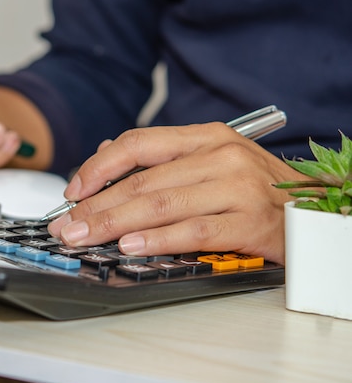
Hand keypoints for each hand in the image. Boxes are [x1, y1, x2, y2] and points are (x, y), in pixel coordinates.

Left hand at [48, 122, 308, 264]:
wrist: (316, 211)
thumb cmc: (256, 190)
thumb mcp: (211, 163)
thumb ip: (161, 161)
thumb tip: (105, 154)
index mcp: (206, 137)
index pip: (138, 142)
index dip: (98, 166)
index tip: (72, 190)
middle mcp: (220, 155)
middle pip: (142, 179)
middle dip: (95, 204)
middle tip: (66, 224)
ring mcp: (237, 186)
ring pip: (160, 204)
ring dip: (114, 223)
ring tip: (84, 237)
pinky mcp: (250, 222)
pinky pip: (193, 230)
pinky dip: (157, 239)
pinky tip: (130, 246)